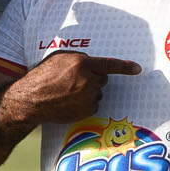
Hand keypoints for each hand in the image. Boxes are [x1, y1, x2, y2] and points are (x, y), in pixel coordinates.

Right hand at [5, 51, 140, 124]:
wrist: (31, 99)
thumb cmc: (43, 76)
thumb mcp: (60, 59)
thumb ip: (79, 59)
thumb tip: (92, 64)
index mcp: (82, 64)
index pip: (109, 64)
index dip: (125, 67)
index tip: (137, 69)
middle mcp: (88, 81)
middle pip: (103, 79)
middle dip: (94, 79)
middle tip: (75, 81)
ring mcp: (87, 98)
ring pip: (98, 93)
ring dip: (89, 92)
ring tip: (68, 92)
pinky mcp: (85, 111)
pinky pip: (93, 106)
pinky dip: (85, 104)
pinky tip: (70, 102)